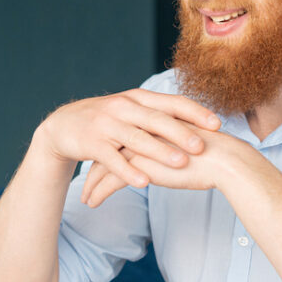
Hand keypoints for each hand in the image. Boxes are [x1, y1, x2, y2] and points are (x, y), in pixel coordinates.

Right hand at [35, 89, 220, 190]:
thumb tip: (197, 123)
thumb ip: (159, 114)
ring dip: (159, 151)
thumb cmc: (108, 119)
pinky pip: (113, 159)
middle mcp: (124, 108)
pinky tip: (144, 182)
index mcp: (138, 98)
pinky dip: (128, 171)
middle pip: (156, 120)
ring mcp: (107, 125)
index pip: (171, 102)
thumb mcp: (132, 110)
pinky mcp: (92, 144)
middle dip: (181, 133)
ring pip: (137, 139)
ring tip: (181, 163)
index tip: (217, 124)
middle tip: (203, 146)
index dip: (195, 112)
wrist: (63, 124)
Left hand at [81, 126, 249, 205]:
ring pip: (103, 166)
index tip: (101, 164)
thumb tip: (168, 157)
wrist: (224, 160)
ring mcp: (138, 147)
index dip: (110, 152)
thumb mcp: (185, 148)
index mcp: (150, 124)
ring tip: (85, 198)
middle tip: (86, 181)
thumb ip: (171, 149)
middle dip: (94, 168)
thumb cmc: (212, 157)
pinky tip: (92, 203)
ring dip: (91, 184)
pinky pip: (109, 182)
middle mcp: (140, 131)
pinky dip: (98, 193)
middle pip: (107, 149)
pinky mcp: (139, 165)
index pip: (121, 137)